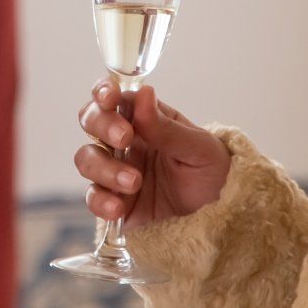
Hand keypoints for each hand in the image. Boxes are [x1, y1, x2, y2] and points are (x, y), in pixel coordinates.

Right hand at [74, 79, 229, 230]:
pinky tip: (118, 208)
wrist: (221, 215)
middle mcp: (123, 143)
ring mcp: (115, 172)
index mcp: (143, 120)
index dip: (104, 92)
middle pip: (91, 122)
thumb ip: (168, 127)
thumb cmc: (212, 172)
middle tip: (125, 138)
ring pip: (87, 159)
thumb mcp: (200, 148)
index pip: (113, 97)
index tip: (110, 97)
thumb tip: (144, 93)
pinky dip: (100, 202)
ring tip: (134, 182)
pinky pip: (93, 198)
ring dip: (105, 168)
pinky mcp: (114, 202)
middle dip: (102, 125)